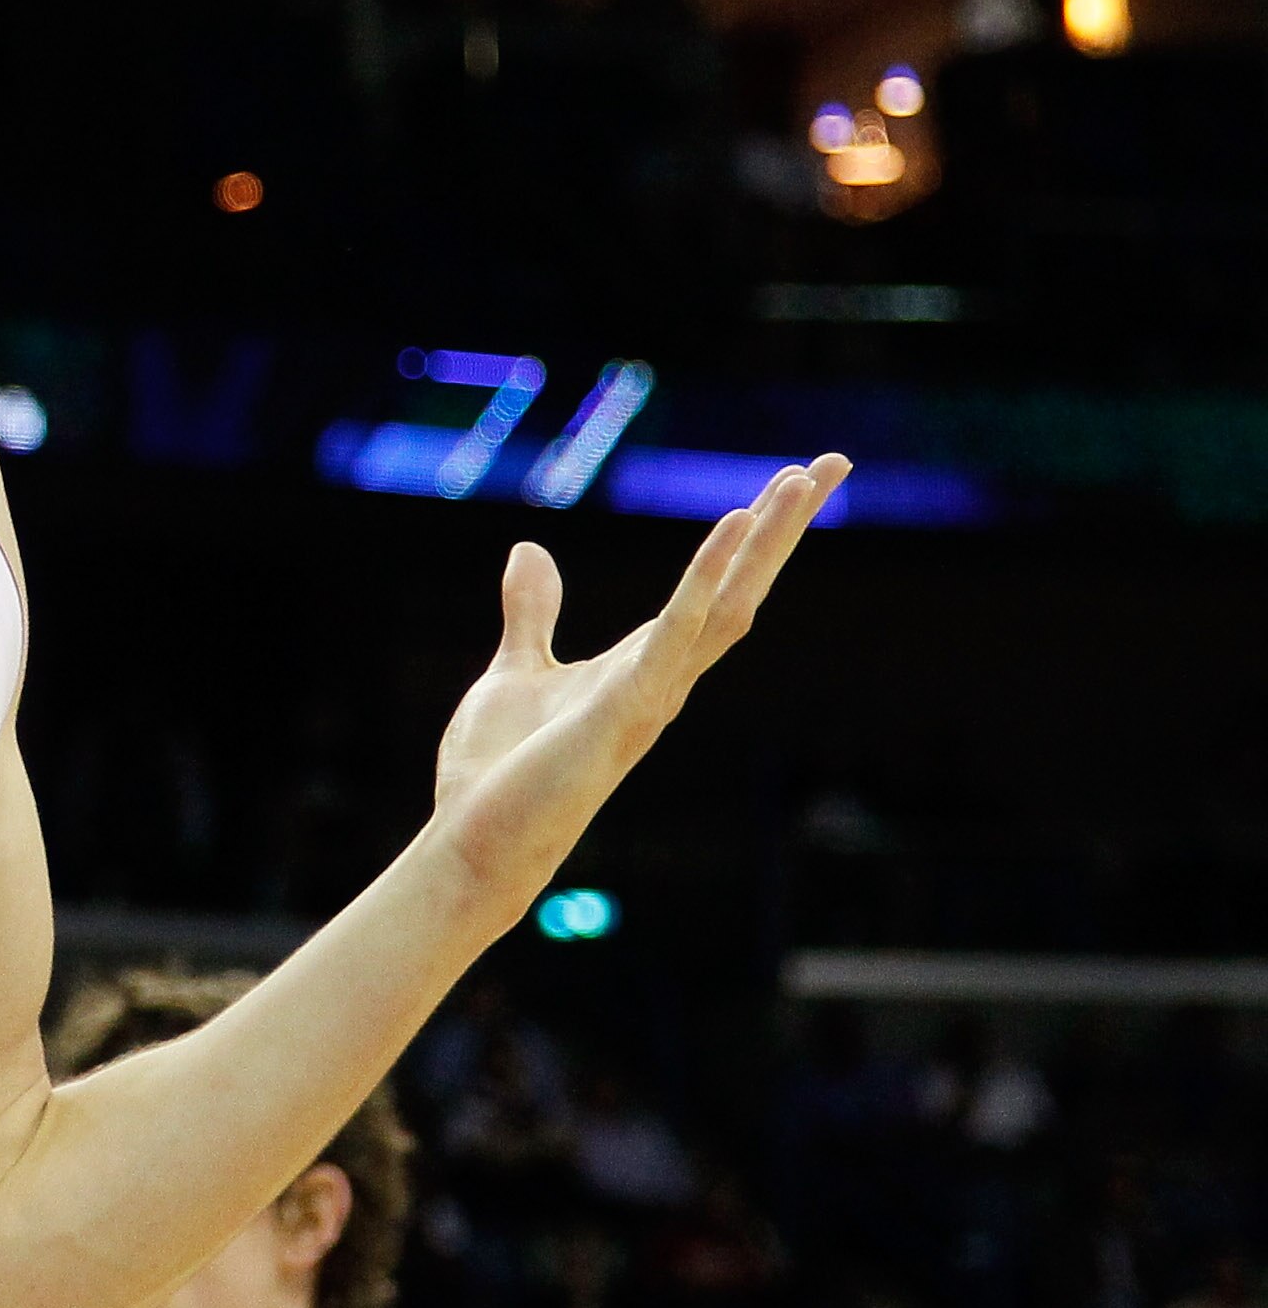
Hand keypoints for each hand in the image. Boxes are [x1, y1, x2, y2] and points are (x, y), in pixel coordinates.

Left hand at [427, 455, 849, 919]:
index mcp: (640, 665)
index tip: (788, 480)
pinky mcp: (626, 708)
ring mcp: (652, 695)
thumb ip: (532, 615)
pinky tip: (734, 527)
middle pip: (740, 589)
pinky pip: (677, 632)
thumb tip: (529, 552)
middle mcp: (661, 678)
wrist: (474, 844)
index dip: (752, 537)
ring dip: (765, 542)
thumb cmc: (497, 774)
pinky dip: (706, 578)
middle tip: (833, 463)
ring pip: (727, 606)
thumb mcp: (515, 670)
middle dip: (784, 528)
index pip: (713, 590)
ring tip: (801, 479)